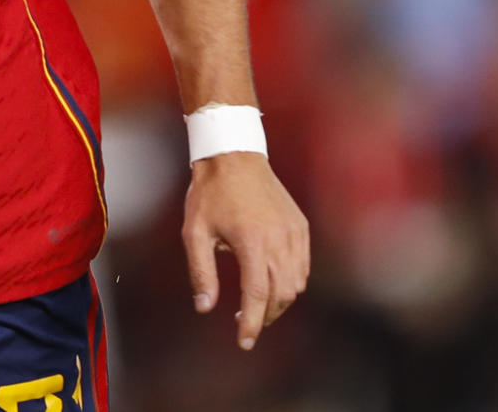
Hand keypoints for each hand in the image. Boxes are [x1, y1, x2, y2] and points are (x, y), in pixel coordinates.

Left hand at [183, 151, 308, 350]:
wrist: (233, 156)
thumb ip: (201, 271)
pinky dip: (291, 282)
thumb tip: (205, 307)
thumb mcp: (194, 232)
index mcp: (252, 242)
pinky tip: (272, 282)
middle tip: (245, 322)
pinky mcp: (301, 227)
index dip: (252, 323)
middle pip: (281, 295)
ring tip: (256, 304)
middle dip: (266, 316)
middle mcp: (279, 239)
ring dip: (279, 301)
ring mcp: (295, 233)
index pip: (258, 296)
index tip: (244, 343)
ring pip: (296, 284)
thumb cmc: (209, 193)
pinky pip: (303, 266)